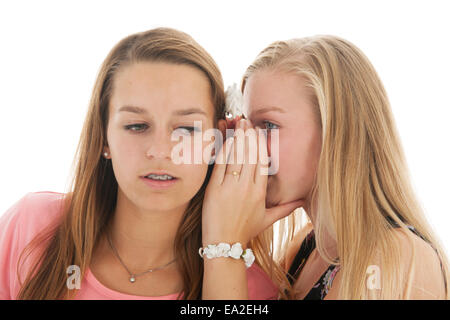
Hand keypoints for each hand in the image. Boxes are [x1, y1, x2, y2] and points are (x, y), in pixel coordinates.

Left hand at [202, 119, 304, 246]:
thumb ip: (286, 208)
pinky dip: (224, 152)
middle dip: (249, 136)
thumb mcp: (268, 220)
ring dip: (238, 139)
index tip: (259, 132)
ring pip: (236, 158)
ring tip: (238, 125)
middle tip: (248, 121)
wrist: (224, 244)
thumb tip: (303, 201)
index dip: (261, 145)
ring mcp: (229, 188)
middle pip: (250, 156)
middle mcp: (247, 188)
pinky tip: (226, 140)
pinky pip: (220, 166)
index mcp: (260, 193)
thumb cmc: (245, 231)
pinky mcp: (213, 190)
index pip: (263, 162)